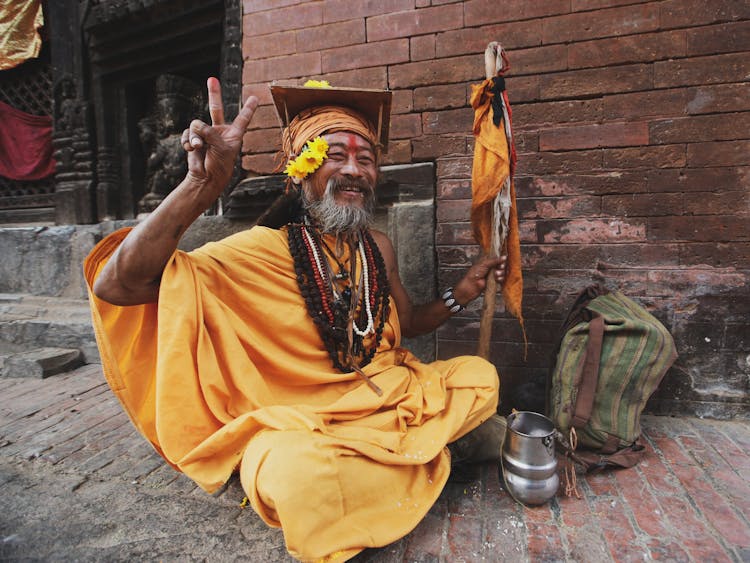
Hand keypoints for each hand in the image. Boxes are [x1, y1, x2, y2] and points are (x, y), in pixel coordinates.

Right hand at [181, 77, 258, 203]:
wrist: (205, 178)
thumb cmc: (219, 165)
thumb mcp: (220, 147)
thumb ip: (210, 132)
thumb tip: (196, 124)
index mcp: (233, 135)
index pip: (242, 118)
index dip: (249, 108)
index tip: (256, 98)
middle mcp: (220, 132)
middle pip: (216, 109)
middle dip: (213, 94)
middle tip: (212, 79)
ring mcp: (206, 135)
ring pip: (196, 125)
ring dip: (196, 136)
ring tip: (199, 147)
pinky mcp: (194, 140)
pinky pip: (188, 133)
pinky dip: (188, 141)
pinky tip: (191, 149)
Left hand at [453, 254, 507, 305]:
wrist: (471, 287)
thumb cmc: (474, 274)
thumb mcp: (484, 264)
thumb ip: (494, 260)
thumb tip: (504, 257)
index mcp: (486, 261)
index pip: (496, 257)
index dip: (500, 258)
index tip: (504, 258)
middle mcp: (489, 267)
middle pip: (500, 264)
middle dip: (501, 266)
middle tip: (500, 267)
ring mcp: (491, 274)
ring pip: (501, 272)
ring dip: (500, 272)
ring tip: (496, 274)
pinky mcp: (493, 281)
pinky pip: (500, 279)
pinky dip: (500, 278)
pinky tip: (497, 279)